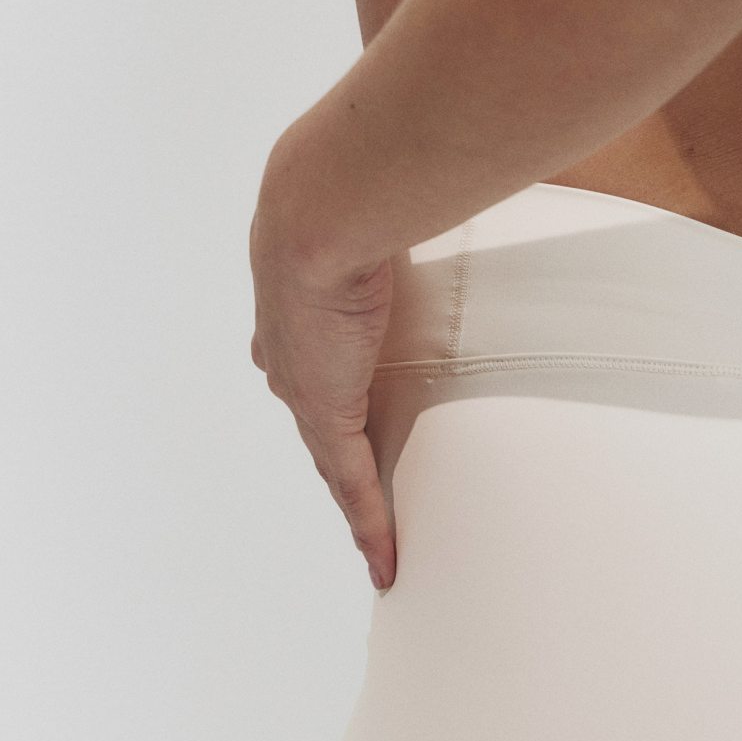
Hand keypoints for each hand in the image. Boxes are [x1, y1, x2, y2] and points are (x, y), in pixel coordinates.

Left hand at [249, 184, 396, 593]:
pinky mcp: (328, 415)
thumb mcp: (374, 210)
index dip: (327, 384)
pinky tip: (386, 560)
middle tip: (363, 482)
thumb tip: (451, 180)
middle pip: (316, 416)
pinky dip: (371, 525)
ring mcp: (306, 389)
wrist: (318, 215)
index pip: (311, 360)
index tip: (340, 401)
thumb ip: (408, 211)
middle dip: (336, 448)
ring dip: (355, 496)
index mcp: (296, 305)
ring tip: (378, 533)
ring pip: (331, 458)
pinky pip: (353, 485)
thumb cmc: (349, 193)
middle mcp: (290, 354)